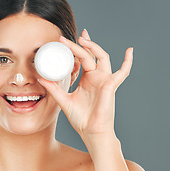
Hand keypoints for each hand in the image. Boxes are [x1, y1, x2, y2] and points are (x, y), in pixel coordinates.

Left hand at [38, 29, 132, 144]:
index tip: (62, 41)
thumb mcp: (63, 100)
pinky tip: (129, 50)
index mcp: (86, 79)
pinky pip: (123, 72)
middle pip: (89, 55)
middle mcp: (96, 77)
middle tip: (64, 39)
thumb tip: (40, 78)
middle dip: (79, 44)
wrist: (91, 131)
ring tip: (81, 39)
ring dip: (93, 47)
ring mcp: (104, 80)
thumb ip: (53, 89)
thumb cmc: (80, 118)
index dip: (74, 48)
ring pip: (101, 57)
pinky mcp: (110, 85)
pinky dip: (128, 62)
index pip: (82, 59)